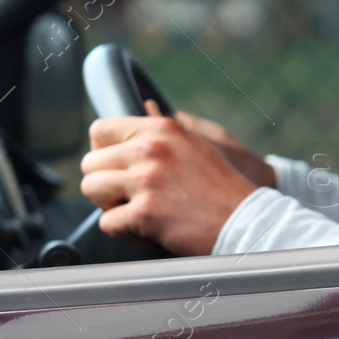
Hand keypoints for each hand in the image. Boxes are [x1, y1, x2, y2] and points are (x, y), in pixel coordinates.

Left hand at [80, 102, 258, 255]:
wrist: (248, 222)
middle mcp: (150, 149)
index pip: (100, 131)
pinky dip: (125, 234)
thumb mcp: (197, 145)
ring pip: (92, 190)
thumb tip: (145, 104)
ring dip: (110, 207)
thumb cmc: (224, 189)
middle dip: (106, 185)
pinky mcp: (146, 212)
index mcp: (160, 129)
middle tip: (131, 199)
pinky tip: (149, 233)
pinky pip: (108, 223)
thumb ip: (165, 131)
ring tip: (137, 214)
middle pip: (90, 164)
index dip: (103, 154)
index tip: (117, 170)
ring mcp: (147, 180)